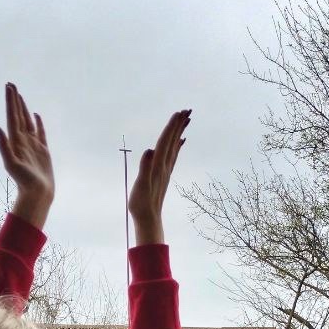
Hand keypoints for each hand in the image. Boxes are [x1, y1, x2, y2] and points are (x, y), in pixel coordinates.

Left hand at [0, 83, 53, 229]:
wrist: (37, 193)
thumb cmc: (24, 181)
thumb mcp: (11, 163)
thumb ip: (3, 145)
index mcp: (15, 141)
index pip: (11, 116)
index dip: (10, 102)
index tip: (9, 87)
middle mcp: (23, 140)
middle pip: (18, 116)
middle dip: (14, 100)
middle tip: (11, 85)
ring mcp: (33, 145)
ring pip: (27, 121)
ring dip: (23, 108)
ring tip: (20, 96)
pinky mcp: (42, 150)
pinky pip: (40, 132)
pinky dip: (38, 122)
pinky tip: (35, 115)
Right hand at [127, 109, 190, 244]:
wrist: (149, 219)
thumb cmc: (141, 203)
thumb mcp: (140, 185)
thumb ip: (144, 167)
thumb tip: (150, 150)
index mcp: (158, 165)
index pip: (165, 141)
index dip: (171, 127)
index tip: (178, 113)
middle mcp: (165, 166)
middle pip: (173, 141)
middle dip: (179, 125)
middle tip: (187, 110)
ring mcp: (166, 170)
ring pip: (175, 146)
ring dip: (179, 132)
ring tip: (186, 120)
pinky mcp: (165, 174)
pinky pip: (173, 155)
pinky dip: (177, 145)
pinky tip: (181, 141)